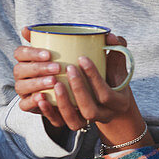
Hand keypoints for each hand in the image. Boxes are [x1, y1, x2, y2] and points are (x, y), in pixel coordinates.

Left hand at [15, 27, 136, 130]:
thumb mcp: (117, 65)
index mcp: (117, 102)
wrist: (109, 103)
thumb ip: (116, 48)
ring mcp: (86, 122)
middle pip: (89, 109)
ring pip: (74, 120)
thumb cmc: (112, 78)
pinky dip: (49, 111)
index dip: (94, 77)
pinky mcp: (71, 123)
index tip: (82, 58)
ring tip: (55, 82)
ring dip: (63, 101)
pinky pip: (59, 123)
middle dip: (78, 88)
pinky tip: (41, 98)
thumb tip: (109, 35)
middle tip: (69, 67)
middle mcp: (103, 116)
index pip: (105, 94)